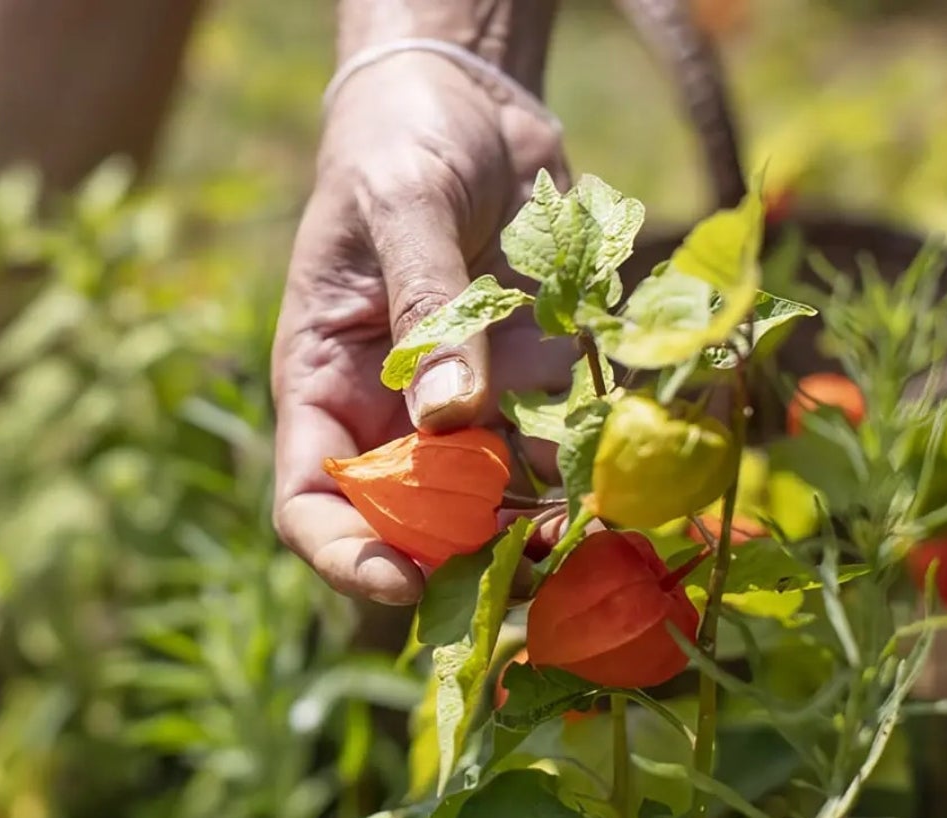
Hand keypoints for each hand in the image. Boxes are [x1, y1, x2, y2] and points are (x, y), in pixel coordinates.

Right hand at [272, 53, 575, 605]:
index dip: (348, 555)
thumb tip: (451, 419)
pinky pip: (559, 439)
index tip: (404, 585)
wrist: (466, 103)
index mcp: (327, 384)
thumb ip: (427, 309)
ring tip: (598, 543)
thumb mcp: (403, 209)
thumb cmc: (399, 144)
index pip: (313, 499)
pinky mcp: (529, 378)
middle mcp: (394, 412)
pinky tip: (632, 476)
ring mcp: (467, 401)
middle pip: (417, 520)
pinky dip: (592, 467)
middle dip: (470, 561)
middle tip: (534, 577)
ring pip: (498, 498)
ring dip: (545, 529)